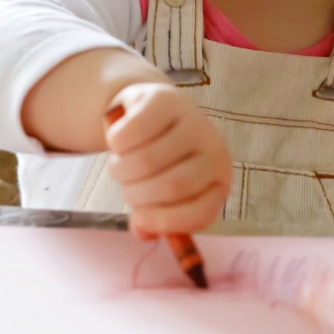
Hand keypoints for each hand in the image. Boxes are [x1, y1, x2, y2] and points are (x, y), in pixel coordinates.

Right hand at [105, 82, 230, 236]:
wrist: (152, 108)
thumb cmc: (161, 158)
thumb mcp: (162, 191)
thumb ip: (155, 217)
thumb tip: (144, 234)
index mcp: (218, 178)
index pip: (199, 213)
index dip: (165, 222)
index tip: (140, 220)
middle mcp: (213, 148)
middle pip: (171, 187)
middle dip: (137, 195)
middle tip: (126, 188)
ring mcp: (192, 121)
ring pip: (146, 161)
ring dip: (120, 170)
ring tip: (119, 166)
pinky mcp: (165, 99)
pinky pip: (131, 133)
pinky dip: (115, 144)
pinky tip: (117, 142)